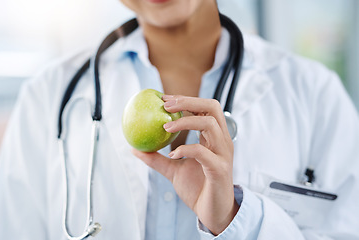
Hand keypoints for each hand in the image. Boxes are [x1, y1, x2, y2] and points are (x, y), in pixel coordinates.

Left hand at [132, 95, 238, 234]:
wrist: (212, 214)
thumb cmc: (197, 189)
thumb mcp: (173, 170)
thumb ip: (157, 158)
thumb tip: (135, 149)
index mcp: (214, 138)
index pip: (205, 108)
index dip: (186, 99)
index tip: (163, 99)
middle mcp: (222, 142)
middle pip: (213, 107)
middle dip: (188, 101)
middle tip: (165, 105)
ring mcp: (224, 154)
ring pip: (210, 124)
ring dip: (185, 122)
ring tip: (165, 128)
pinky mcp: (220, 170)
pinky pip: (203, 152)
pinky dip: (186, 149)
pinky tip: (172, 154)